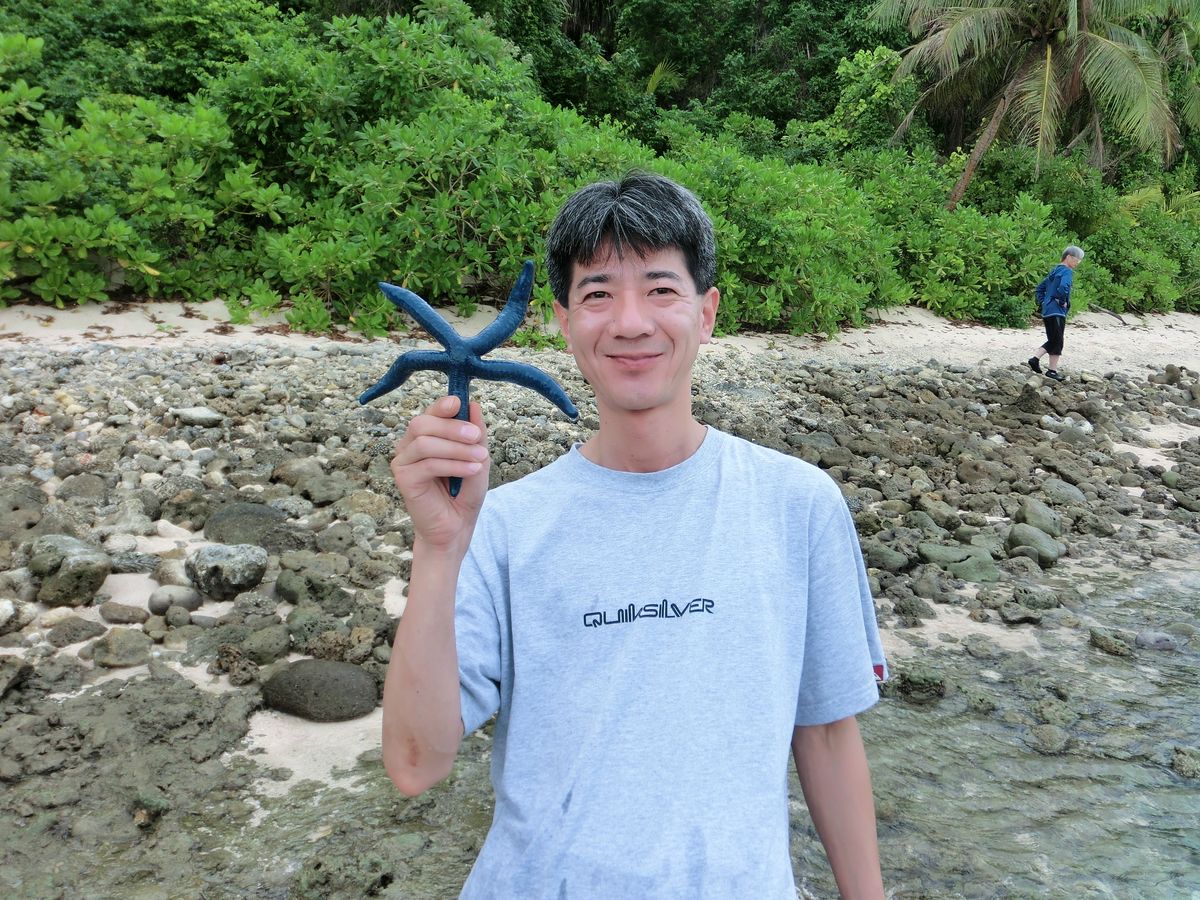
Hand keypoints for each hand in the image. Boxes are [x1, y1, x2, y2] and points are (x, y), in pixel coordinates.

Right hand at [390, 396, 489, 555]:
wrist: (456, 527)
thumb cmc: (464, 492)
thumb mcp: (477, 458)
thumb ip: (476, 433)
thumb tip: (473, 405)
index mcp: (425, 436)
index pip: (429, 413)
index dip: (441, 405)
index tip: (459, 403)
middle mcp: (410, 445)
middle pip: (422, 423)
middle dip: (452, 427)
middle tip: (476, 436)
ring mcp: (403, 462)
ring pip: (424, 442)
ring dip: (455, 448)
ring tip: (478, 457)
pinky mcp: (403, 479)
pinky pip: (427, 465)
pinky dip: (453, 465)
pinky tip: (471, 470)